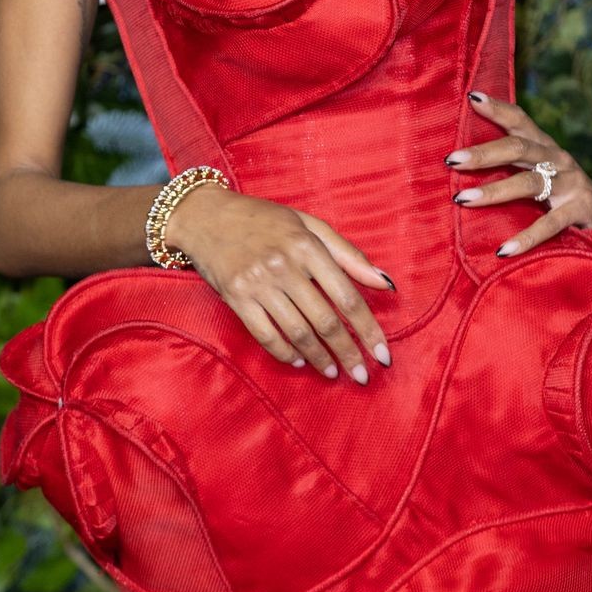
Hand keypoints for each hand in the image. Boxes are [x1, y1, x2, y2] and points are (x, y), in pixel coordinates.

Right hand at [163, 183, 394, 384]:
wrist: (207, 216)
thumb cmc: (264, 219)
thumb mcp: (309, 225)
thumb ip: (348, 254)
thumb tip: (384, 283)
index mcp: (307, 246)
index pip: (347, 296)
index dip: (369, 329)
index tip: (383, 354)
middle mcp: (284, 265)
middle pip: (325, 320)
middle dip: (348, 352)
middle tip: (362, 375)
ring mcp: (258, 283)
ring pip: (298, 332)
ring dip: (320, 358)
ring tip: (333, 372)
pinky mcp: (236, 297)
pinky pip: (266, 335)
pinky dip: (285, 353)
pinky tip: (300, 361)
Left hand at [444, 92, 591, 256]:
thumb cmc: (567, 199)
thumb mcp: (543, 177)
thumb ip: (514, 169)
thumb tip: (463, 168)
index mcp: (546, 148)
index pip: (521, 121)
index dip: (498, 108)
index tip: (472, 97)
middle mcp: (560, 159)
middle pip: (519, 148)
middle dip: (484, 153)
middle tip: (452, 160)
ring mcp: (573, 183)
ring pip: (530, 181)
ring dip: (495, 191)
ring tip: (463, 199)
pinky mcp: (583, 209)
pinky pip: (550, 223)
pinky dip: (526, 237)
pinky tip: (504, 249)